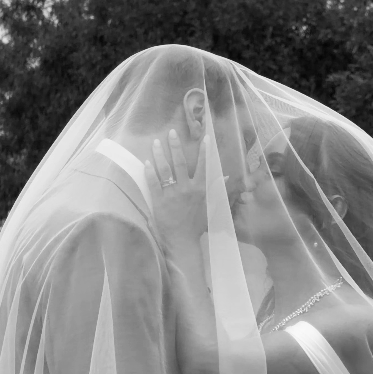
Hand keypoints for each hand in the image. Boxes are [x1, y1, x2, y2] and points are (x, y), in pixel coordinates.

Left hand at [145, 130, 208, 247]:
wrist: (183, 241)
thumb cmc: (197, 225)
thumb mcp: (210, 206)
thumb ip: (216, 189)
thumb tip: (225, 176)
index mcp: (200, 189)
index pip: (203, 166)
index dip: (204, 151)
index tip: (204, 138)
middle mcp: (187, 189)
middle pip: (180, 162)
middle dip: (176, 146)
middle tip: (172, 132)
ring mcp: (172, 195)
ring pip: (165, 170)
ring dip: (160, 154)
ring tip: (156, 142)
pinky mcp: (159, 201)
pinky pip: (153, 183)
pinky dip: (150, 172)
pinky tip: (146, 162)